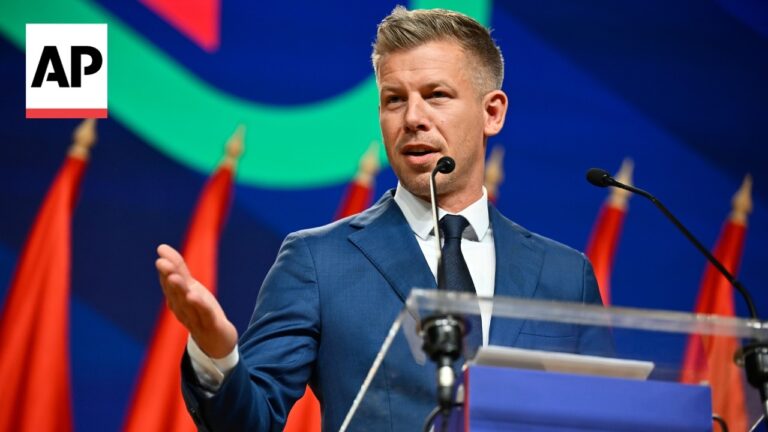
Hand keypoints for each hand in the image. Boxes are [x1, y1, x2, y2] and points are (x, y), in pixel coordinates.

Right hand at [156, 244, 237, 358]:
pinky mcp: (210, 326)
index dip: (166, 268)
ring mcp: (195, 318)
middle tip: (162, 263)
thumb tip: (160, 247)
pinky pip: (204, 315)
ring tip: (175, 278)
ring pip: (186, 303)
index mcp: (176, 299)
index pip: (169, 282)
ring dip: (180, 290)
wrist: (216, 341)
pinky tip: (194, 296)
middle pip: (175, 292)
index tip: (161, 253)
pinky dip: (199, 306)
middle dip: (168, 277)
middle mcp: (182, 309)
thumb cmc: (199, 310)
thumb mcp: (190, 287)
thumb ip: (177, 268)